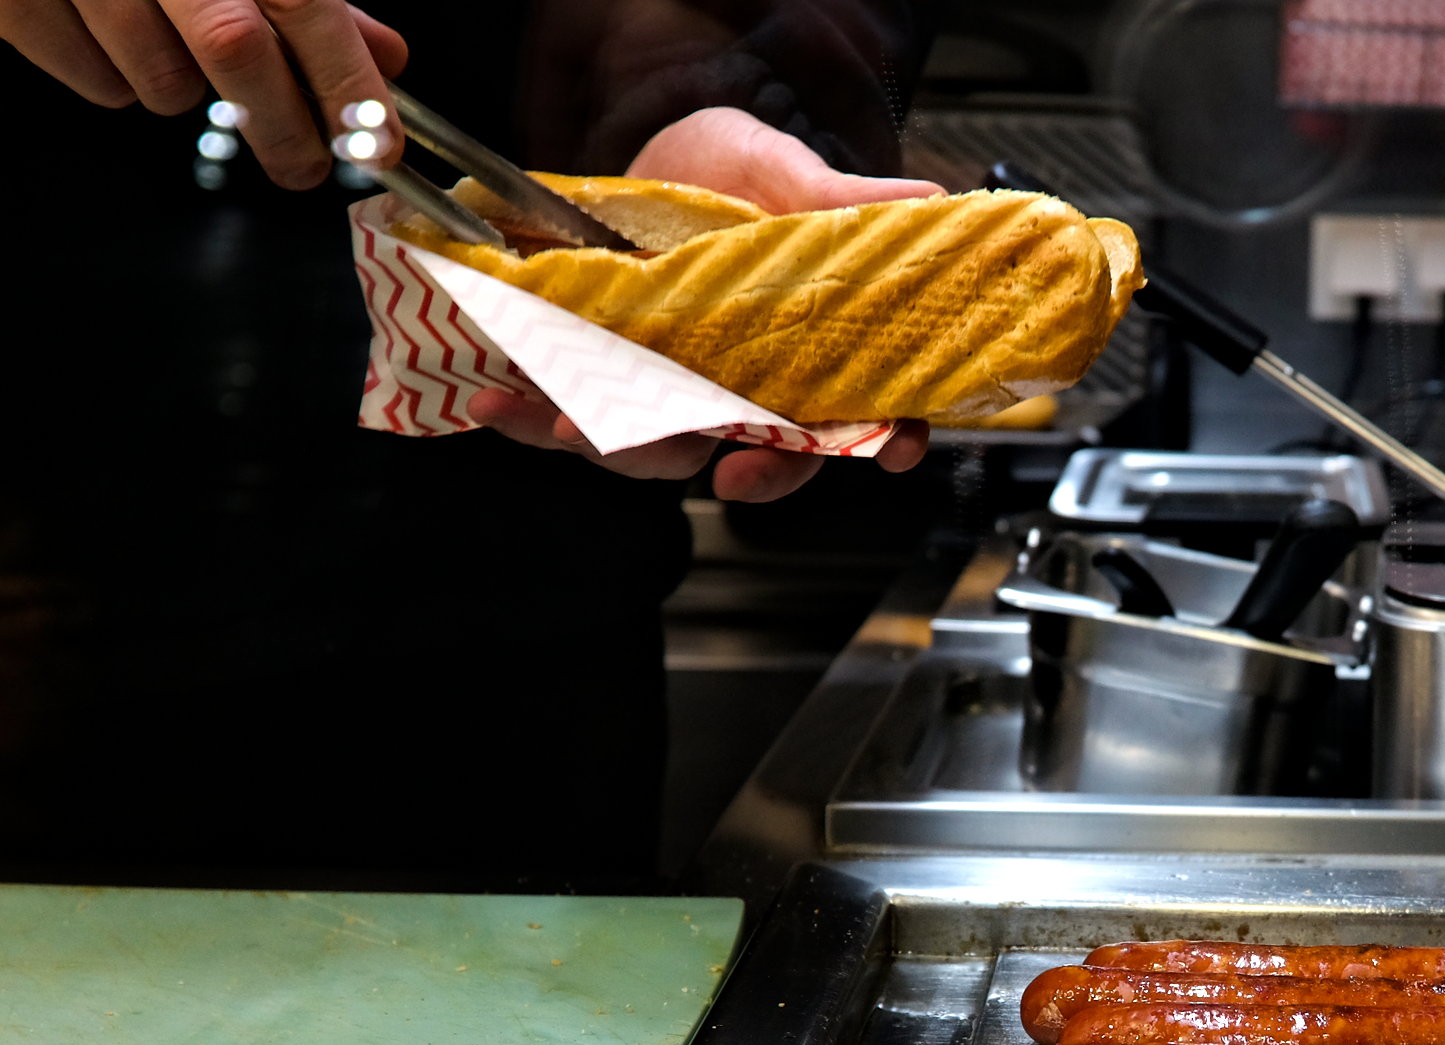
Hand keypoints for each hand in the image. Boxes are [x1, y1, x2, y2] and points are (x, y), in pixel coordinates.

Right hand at [1, 0, 406, 186]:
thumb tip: (384, 53)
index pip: (303, 7)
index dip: (346, 83)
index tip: (378, 144)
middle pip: (234, 49)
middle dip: (282, 126)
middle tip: (300, 164)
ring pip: (161, 83)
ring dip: (182, 87)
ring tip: (167, 44)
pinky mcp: (21, 4)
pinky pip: (97, 82)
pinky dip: (116, 77)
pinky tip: (110, 34)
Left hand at [467, 107, 941, 501]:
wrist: (656, 146)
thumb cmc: (740, 173)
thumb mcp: (791, 176)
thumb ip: (846, 202)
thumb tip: (923, 207)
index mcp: (810, 357)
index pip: (865, 416)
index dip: (886, 439)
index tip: (895, 448)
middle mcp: (747, 390)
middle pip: (760, 453)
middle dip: (745, 469)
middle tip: (729, 470)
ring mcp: (673, 390)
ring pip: (659, 449)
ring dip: (614, 447)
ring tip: (567, 425)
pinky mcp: (602, 375)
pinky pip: (569, 413)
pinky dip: (528, 414)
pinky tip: (494, 401)